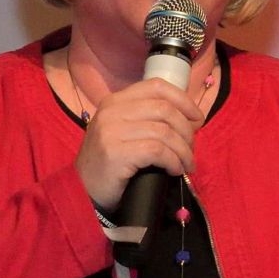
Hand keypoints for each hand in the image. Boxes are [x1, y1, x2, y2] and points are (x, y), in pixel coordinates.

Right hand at [74, 78, 205, 211]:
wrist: (82, 191)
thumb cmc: (108, 163)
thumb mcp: (122, 131)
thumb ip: (145, 118)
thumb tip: (189, 119)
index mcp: (114, 101)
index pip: (156, 86)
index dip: (183, 100)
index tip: (196, 119)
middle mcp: (111, 111)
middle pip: (165, 109)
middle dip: (187, 131)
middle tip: (190, 150)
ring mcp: (111, 131)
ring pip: (164, 131)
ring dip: (183, 151)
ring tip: (186, 164)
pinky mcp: (115, 152)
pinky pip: (157, 151)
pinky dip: (173, 161)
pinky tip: (174, 170)